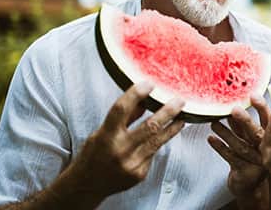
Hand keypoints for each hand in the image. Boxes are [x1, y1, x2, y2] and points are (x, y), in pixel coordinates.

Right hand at [65, 81, 185, 198]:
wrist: (87, 186)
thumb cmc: (93, 155)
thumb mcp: (101, 132)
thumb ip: (124, 117)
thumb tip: (144, 99)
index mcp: (105, 136)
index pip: (121, 110)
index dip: (136, 94)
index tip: (149, 83)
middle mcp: (119, 150)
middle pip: (150, 126)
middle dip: (168, 111)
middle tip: (180, 100)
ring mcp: (131, 164)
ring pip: (158, 140)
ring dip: (173, 126)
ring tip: (182, 116)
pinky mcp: (140, 174)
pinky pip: (153, 153)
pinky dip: (158, 143)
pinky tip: (165, 135)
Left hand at [208, 95, 269, 195]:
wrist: (253, 186)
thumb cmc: (252, 156)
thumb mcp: (254, 139)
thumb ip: (248, 124)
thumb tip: (237, 102)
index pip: (268, 120)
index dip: (262, 108)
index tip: (253, 96)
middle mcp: (266, 149)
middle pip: (255, 133)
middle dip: (245, 121)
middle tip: (234, 110)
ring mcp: (256, 161)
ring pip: (240, 145)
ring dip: (226, 133)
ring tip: (214, 123)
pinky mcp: (245, 171)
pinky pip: (231, 157)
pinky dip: (220, 147)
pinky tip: (211, 138)